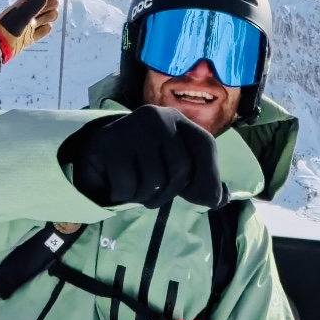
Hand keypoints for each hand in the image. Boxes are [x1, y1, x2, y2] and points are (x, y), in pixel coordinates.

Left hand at [0, 0, 58, 83]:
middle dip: (47, 4)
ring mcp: (26, 29)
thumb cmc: (8, 30)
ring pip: (41, 20)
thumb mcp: (21, 16)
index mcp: (20, 8)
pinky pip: (39, 33)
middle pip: (39, 8)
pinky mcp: (27, 39)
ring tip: (54, 14)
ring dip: (49, 15)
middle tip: (55, 2)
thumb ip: (32, 6)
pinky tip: (49, 27)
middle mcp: (24, 17)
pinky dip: (45, 30)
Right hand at [60, 103, 219, 210]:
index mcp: (177, 120)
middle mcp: (158, 118)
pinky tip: (117, 186)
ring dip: (145, 198)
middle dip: (170, 193)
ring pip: (154, 181)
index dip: (210, 176)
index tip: (208, 201)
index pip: (205, 145)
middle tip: (156, 198)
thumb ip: (200, 181)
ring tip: (135, 190)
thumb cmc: (143, 163)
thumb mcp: (173, 168)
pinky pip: (128, 185)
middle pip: (180, 168)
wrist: (97, 153)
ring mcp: (132, 128)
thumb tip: (222, 198)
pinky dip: (123, 195)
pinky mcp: (110, 144)